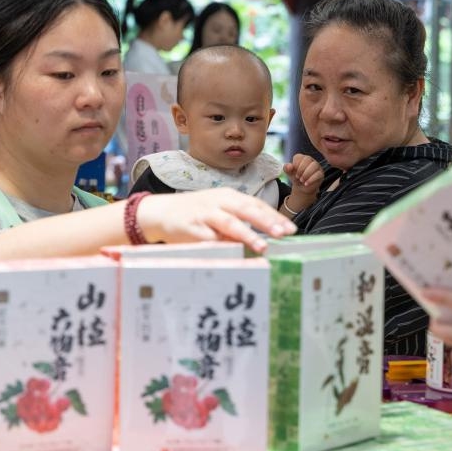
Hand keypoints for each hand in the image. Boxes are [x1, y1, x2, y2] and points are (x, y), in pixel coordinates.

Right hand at [139, 187, 295, 252]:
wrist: (161, 212)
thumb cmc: (197, 212)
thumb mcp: (220, 210)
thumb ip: (241, 219)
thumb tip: (268, 234)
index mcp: (229, 197)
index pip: (256, 205)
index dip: (274, 217)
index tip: (291, 229)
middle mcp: (218, 202)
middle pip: (247, 210)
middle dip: (267, 222)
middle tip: (284, 233)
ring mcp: (204, 214)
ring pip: (229, 223)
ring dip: (247, 235)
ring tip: (262, 246)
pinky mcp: (191, 228)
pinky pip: (208, 238)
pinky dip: (222, 245)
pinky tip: (234, 253)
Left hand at [284, 153, 323, 204]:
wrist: (302, 188)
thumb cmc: (296, 177)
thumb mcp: (289, 173)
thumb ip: (286, 168)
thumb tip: (289, 166)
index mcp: (302, 158)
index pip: (299, 157)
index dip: (295, 165)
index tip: (293, 172)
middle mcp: (310, 160)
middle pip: (307, 159)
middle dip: (301, 169)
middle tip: (297, 177)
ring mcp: (317, 166)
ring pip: (314, 165)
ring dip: (306, 174)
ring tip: (301, 180)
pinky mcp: (321, 174)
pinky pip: (318, 174)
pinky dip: (311, 179)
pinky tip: (306, 184)